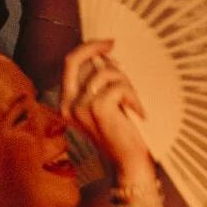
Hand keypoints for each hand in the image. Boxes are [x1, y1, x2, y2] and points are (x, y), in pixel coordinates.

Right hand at [60, 42, 151, 177]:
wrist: (130, 163)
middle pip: (75, 60)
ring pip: (105, 73)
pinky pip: (118, 86)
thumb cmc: (121, 133)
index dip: (87, 48)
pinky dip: (133, 96)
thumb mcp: (104, 105)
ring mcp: (80, 107)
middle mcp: (69, 105)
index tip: (106, 43)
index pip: (69, 64)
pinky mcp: (97, 109)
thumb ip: (98, 83)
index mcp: (67, 103)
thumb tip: (104, 56)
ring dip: (125, 82)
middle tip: (113, 44)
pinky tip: (139, 111)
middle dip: (95, 47)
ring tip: (134, 101)